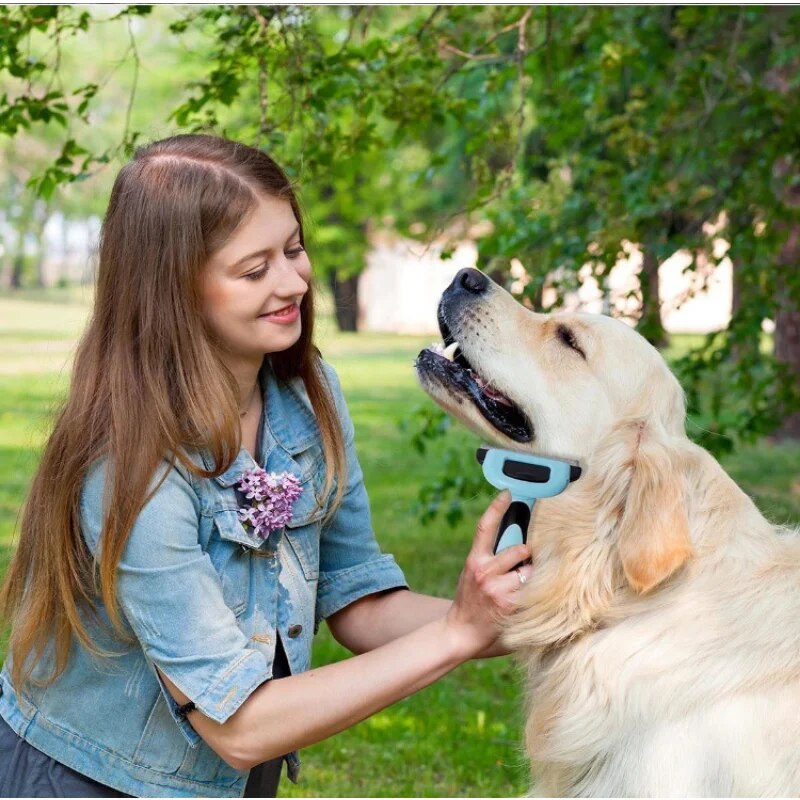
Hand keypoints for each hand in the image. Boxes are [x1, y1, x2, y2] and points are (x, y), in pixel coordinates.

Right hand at [444, 490, 533, 660]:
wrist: (460, 633)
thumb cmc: (471, 601)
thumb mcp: (472, 574)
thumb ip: (491, 558)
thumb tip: (518, 540)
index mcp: (474, 561)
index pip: (485, 528)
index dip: (496, 508)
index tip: (508, 493)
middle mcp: (485, 572)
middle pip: (520, 549)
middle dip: (528, 555)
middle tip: (529, 564)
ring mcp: (499, 590)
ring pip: (530, 571)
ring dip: (533, 576)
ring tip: (528, 586)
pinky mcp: (511, 606)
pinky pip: (533, 591)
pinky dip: (538, 594)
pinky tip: (537, 599)